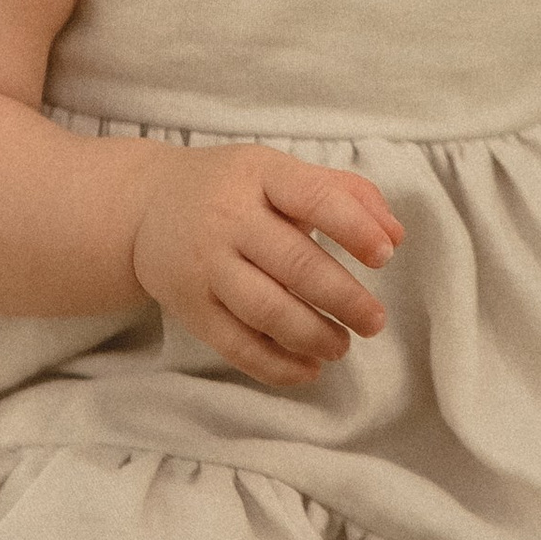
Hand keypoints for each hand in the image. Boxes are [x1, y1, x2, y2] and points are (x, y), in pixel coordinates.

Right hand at [131, 147, 404, 390]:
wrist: (144, 207)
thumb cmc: (233, 189)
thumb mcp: (281, 172)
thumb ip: (346, 194)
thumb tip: (396, 236)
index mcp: (259, 175)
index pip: (313, 197)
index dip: (354, 228)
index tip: (385, 256)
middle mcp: (228, 218)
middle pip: (294, 263)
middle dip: (343, 298)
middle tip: (375, 321)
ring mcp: (205, 266)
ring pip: (266, 310)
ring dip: (313, 335)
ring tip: (343, 345)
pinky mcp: (191, 308)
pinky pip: (236, 345)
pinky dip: (277, 365)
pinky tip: (309, 368)